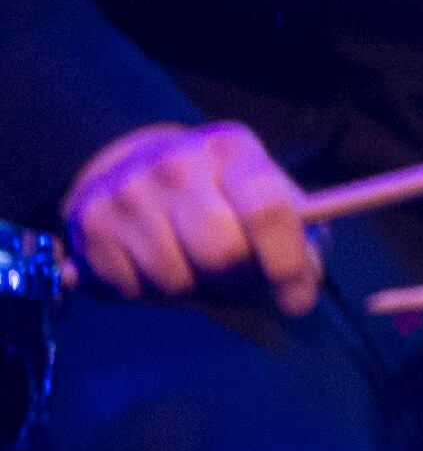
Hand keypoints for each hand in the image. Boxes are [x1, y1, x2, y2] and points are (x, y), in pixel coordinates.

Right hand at [66, 119, 320, 312]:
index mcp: (232, 149)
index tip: (298, 301)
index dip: (287, 262)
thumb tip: (303, 283)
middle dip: (237, 279)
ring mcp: (128, 191)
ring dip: (192, 288)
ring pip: (175, 279)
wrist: (131, 166)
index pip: (267, 209)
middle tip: (235, 276)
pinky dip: (150, 292)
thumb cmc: (217, 192)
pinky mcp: (92, 224)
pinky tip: (153, 263)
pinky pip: (133, 289)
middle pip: (221, 253)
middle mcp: (177, 162)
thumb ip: (296, 233)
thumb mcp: (263, 192)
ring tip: (192, 264)